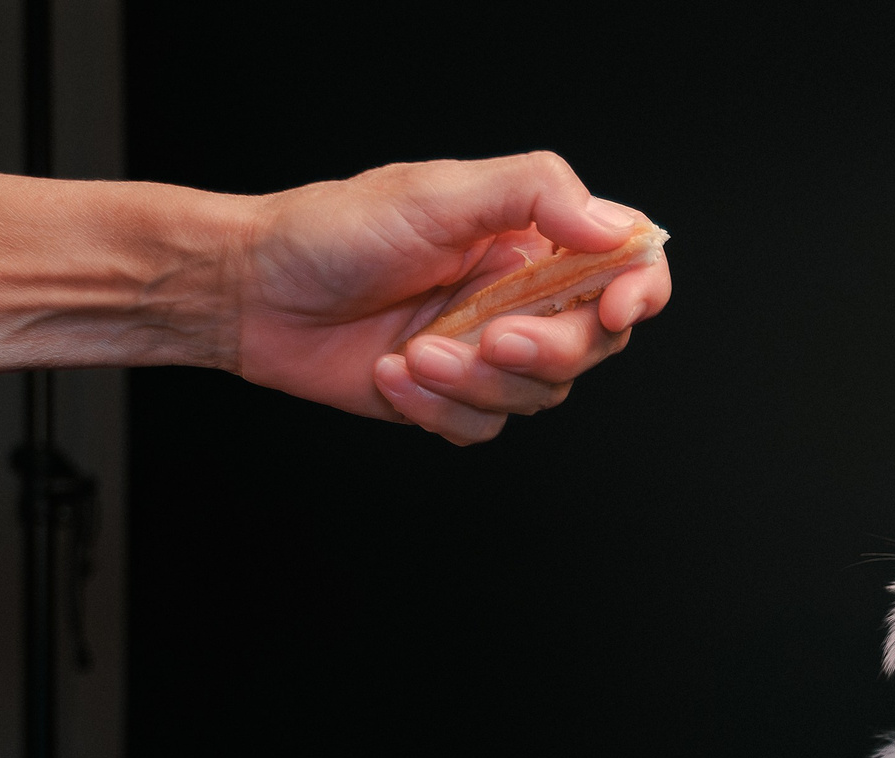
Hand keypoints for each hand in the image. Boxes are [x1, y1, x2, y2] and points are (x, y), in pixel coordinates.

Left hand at [233, 153, 670, 445]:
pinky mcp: (454, 399)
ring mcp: (490, 351)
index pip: (627, 263)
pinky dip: (438, 410)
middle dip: (545, 350)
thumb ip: (534, 193)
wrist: (255, 293)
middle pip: (594, 344)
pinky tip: (392, 375)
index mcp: (532, 237)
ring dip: (474, 383)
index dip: (639, 291)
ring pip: (540, 396)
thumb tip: (615, 228)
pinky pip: (485, 429)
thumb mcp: (436, 192)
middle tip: (489, 338)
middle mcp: (522, 295)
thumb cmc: (332, 231)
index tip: (614, 309)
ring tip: (413, 352)